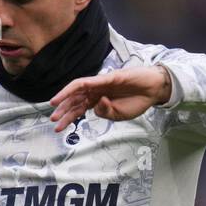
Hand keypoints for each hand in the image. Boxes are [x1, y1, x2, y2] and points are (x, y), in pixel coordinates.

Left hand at [48, 65, 170, 131]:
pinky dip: (77, 87)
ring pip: (77, 89)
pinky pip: (89, 82)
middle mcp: (96, 92)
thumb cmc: (136, 102)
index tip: (57, 127)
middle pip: (75, 100)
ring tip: (53, 105)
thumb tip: (96, 106)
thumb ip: (105, 113)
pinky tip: (68, 92)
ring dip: (65, 97)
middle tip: (52, 119)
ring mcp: (100, 84)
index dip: (68, 118)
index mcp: (98, 101)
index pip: (79, 109)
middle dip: (63, 110)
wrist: (152, 91)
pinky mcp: (107, 78)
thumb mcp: (118, 115)